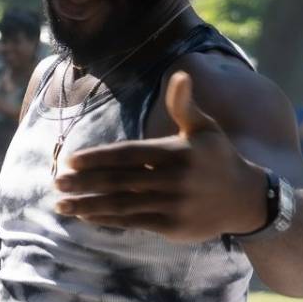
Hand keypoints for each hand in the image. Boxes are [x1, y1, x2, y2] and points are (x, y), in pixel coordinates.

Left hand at [53, 71, 265, 239]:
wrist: (246, 198)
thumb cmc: (218, 157)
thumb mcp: (205, 128)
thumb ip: (184, 104)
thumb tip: (180, 74)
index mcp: (176, 152)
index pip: (127, 154)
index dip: (96, 158)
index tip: (69, 161)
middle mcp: (173, 179)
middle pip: (118, 181)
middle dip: (84, 183)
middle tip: (56, 183)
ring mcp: (172, 205)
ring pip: (121, 205)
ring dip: (87, 205)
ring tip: (61, 205)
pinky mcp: (172, 227)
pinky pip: (133, 222)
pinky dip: (107, 219)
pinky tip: (85, 216)